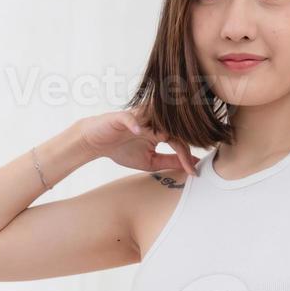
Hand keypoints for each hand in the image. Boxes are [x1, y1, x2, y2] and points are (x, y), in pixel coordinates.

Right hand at [75, 105, 199, 177]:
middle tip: (190, 166)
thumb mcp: (150, 161)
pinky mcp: (121, 117)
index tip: (193, 172)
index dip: (187, 156)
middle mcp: (152, 121)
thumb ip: (170, 161)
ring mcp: (137, 118)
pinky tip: (138, 133)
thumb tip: (192, 165)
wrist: (96, 142)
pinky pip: (130, 118)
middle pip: (173, 129)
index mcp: (160, 130)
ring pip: (156, 119)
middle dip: (183, 147)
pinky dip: (134, 124)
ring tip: (174, 144)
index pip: (179, 140)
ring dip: (165, 128)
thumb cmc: (122, 149)